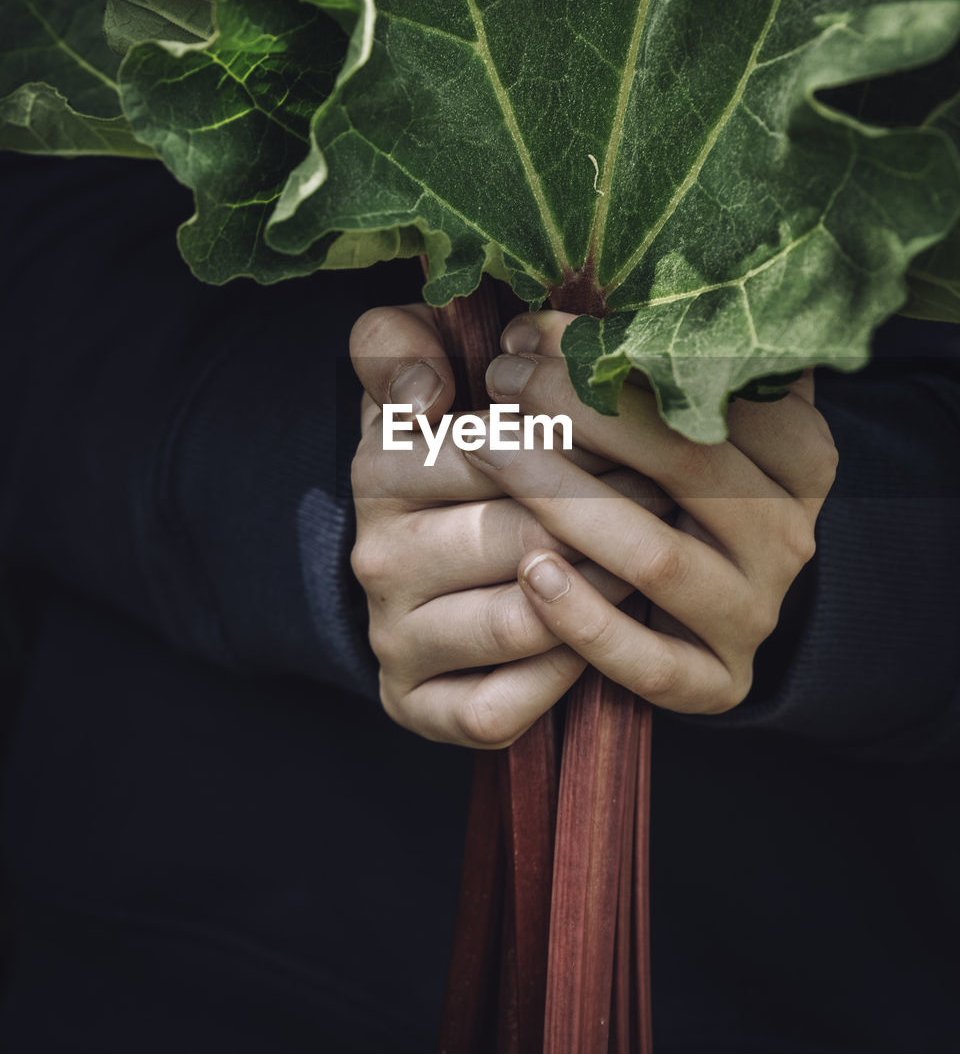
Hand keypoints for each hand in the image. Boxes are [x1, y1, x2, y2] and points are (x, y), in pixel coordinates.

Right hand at [348, 305, 672, 746]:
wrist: (425, 559)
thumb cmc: (452, 452)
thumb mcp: (422, 375)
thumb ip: (403, 346)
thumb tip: (426, 391)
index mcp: (377, 470)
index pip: (500, 454)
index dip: (584, 444)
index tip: (640, 437)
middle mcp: (374, 561)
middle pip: (522, 539)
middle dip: (612, 517)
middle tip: (672, 500)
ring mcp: (394, 639)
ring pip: (520, 624)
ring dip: (601, 593)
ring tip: (651, 558)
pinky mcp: (415, 707)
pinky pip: (498, 706)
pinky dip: (560, 678)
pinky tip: (599, 636)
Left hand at [465, 310, 837, 714]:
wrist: (714, 604)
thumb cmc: (676, 482)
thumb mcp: (690, 412)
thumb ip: (659, 358)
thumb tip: (561, 305)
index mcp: (799, 455)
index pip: (706, 391)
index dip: (607, 355)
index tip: (525, 331)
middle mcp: (791, 535)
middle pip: (680, 463)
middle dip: (576, 412)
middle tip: (498, 381)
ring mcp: (756, 613)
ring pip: (655, 558)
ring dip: (562, 501)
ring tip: (490, 452)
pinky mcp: (716, 683)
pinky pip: (647, 661)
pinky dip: (585, 619)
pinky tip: (530, 572)